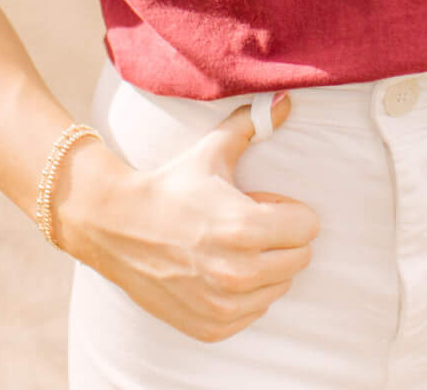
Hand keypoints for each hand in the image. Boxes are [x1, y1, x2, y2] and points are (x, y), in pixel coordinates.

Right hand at [60, 93, 319, 343]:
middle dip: (282, 239)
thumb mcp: (212, 152)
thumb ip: (253, 124)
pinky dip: (245, 295)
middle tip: (249, 225)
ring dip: (265, 268)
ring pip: (279, 287)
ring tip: (231, 248)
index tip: (263, 204)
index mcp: (245, 227)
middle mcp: (238, 272)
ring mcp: (223, 304)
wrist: (118, 227)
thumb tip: (284, 99)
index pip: (308, 228)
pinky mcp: (211, 327)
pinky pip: (254, 313)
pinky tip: (219, 272)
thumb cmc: (172, 186)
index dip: (289, 211)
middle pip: (299, 259)